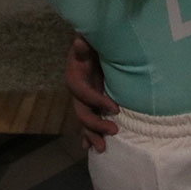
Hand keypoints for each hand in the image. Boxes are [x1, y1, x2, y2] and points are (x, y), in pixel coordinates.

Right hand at [64, 34, 116, 151]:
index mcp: (75, 77)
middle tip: (114, 130)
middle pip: (82, 112)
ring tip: (101, 148)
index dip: (97, 101)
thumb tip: (80, 40)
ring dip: (91, 135)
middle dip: (96, 124)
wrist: (95, 45)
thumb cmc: (94, 43)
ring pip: (85, 120)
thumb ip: (85, 45)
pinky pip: (88, 120)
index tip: (115, 108)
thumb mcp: (90, 42)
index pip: (83, 93)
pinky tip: (90, 146)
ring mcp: (84, 99)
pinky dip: (88, 134)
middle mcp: (78, 91)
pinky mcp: (91, 103)